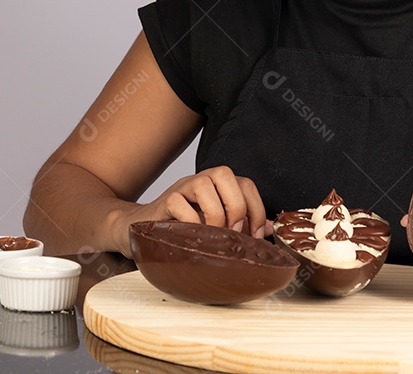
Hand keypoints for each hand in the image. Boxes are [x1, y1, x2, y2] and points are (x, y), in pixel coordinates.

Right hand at [110, 166, 266, 256]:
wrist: (144, 230)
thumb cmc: (184, 230)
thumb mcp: (217, 228)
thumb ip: (242, 225)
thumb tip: (269, 228)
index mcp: (219, 186)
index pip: (246, 185)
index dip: (256, 210)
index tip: (254, 237)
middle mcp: (202, 181)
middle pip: (226, 175)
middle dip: (236, 208)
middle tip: (233, 234)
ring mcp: (182, 188)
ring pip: (204, 184)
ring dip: (214, 215)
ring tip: (213, 236)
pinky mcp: (164, 200)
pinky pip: (179, 203)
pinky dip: (191, 223)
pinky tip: (192, 237)